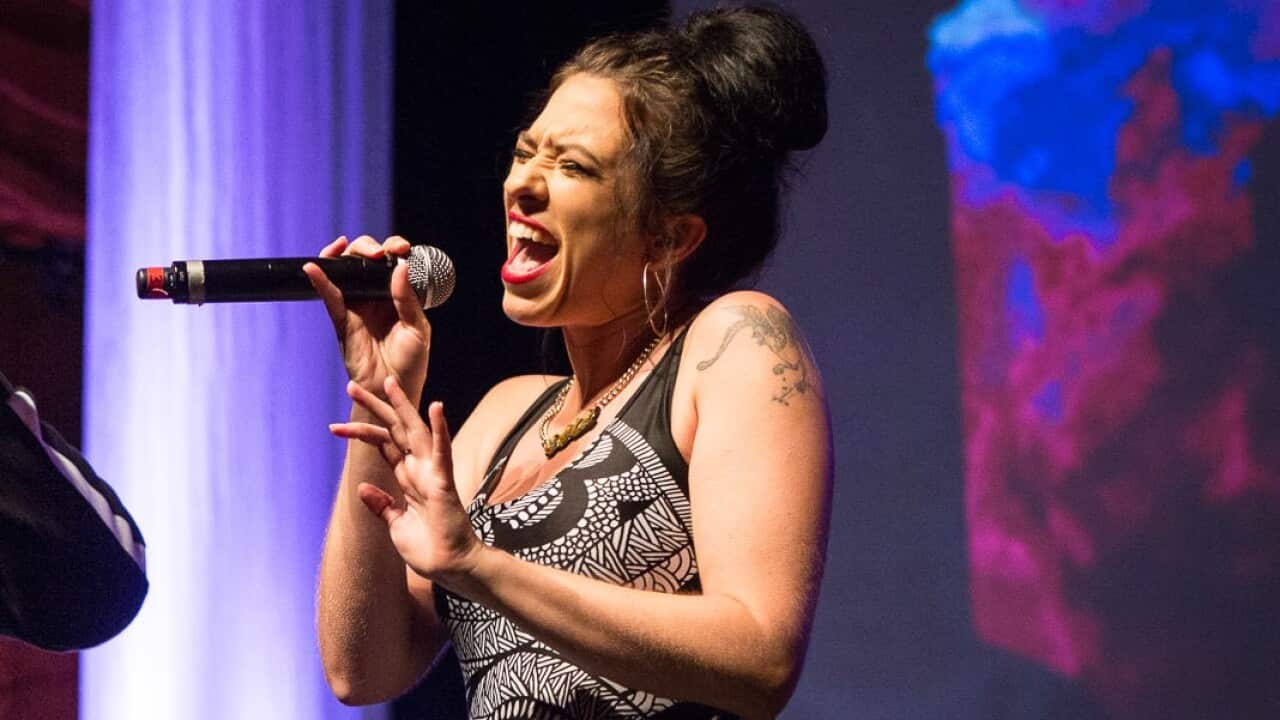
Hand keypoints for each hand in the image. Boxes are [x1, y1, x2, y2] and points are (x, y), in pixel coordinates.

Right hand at [304, 235, 429, 401]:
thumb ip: (407, 299)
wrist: (393, 389)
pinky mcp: (342, 319)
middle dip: (368, 247)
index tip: (400, 248)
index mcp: (397, 294)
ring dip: (343, 255)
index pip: (392, 262)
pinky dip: (320, 281)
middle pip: (365, 260)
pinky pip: (329, 297)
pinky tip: (313, 268)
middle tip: (378, 253)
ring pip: (344, 272)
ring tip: (346, 247)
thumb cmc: (411, 361)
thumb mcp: (417, 328)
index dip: (393, 248)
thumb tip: (400, 267)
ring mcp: (357, 306)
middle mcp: (375, 296)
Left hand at [329, 376, 481, 584]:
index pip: (382, 444)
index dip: (360, 430)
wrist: (450, 568)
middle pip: (394, 429)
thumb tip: (362, 487)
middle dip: (374, 406)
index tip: (334, 426)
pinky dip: (439, 429)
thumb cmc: (428, 548)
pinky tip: (436, 407)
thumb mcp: (395, 524)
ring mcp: (432, 473)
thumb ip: (382, 504)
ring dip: (402, 405)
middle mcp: (419, 469)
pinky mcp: (443, 482)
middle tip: (351, 384)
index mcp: (407, 477)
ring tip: (387, 381)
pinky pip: (442, 451)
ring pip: (414, 431)